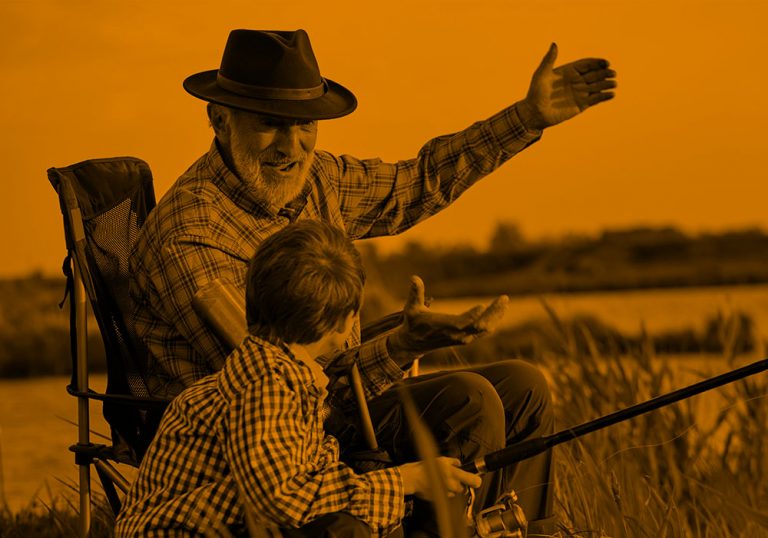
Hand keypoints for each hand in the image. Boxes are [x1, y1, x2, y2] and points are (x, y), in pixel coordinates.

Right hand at [386, 275, 508, 362]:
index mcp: (443, 327)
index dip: (471, 316)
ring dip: (496, 316)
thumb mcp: (410, 308)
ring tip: (504, 301)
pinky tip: (500, 311)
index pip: (461, 323)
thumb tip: (414, 278)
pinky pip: (484, 332)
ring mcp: (463, 338)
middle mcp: (456, 335)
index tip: (482, 305)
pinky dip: (493, 321)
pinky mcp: (466, 339)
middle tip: (504, 298)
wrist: (414, 343)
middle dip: (493, 313)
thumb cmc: (413, 323)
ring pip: (485, 329)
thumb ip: (414, 294)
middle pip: (479, 327)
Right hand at [399, 457, 481, 500]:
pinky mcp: (441, 499)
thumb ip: (453, 462)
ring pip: (456, 493)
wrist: (413, 479)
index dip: (476, 481)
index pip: (474, 481)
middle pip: (464, 489)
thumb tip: (459, 464)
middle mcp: (453, 485)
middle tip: (453, 478)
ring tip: (444, 482)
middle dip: (461, 484)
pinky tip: (438, 487)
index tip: (475, 480)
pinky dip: (446, 493)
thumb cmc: (425, 467)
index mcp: (454, 473)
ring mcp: (447, 493)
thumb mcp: (441, 459)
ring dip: (453, 489)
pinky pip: (448, 497)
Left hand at [518, 43, 616, 129]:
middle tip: (612, 73)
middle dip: (604, 73)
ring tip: (613, 83)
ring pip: (597, 86)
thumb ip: (549, 60)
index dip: (597, 63)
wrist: (534, 112)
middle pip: (595, 74)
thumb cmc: (536, 92)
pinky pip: (595, 99)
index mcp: (569, 71)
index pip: (586, 64)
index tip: (606, 63)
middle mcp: (576, 81)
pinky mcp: (581, 105)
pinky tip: (611, 94)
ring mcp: (580, 93)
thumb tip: (554, 44)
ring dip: (606, 84)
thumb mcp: (541, 74)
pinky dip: (603, 97)